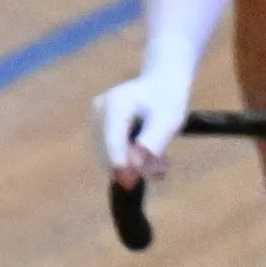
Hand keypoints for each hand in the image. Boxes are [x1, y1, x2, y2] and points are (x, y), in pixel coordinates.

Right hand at [96, 66, 194, 183]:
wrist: (162, 82)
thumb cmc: (169, 99)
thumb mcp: (169, 121)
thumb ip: (153, 144)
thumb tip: (136, 170)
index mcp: (116, 104)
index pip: (112, 140)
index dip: (120, 163)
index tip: (130, 184)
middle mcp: (99, 110)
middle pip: (108, 149)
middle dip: (132, 164)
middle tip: (161, 170)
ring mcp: (96, 117)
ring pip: (108, 152)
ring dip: (133, 163)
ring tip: (161, 163)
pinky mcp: (97, 124)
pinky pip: (110, 149)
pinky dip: (129, 156)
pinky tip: (149, 155)